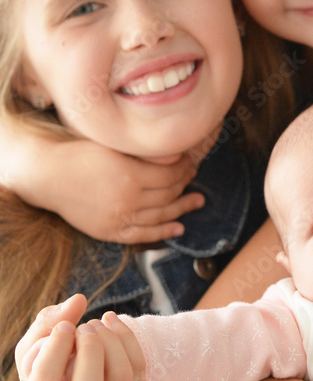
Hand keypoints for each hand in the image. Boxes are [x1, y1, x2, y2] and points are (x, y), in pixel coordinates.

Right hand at [16, 295, 145, 380]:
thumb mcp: (32, 360)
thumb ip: (44, 327)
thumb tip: (78, 300)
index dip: (55, 348)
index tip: (64, 327)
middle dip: (90, 349)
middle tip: (85, 326)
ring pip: (121, 379)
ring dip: (112, 340)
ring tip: (97, 323)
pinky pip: (139, 374)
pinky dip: (128, 341)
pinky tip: (112, 324)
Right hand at [39, 141, 203, 242]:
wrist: (47, 175)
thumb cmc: (79, 153)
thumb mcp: (114, 145)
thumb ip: (145, 153)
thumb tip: (178, 155)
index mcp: (131, 176)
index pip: (170, 175)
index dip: (184, 168)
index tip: (189, 162)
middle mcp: (128, 201)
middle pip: (168, 194)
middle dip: (184, 184)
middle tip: (193, 176)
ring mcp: (119, 219)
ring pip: (161, 216)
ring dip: (182, 208)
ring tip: (197, 201)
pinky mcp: (109, 231)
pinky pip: (143, 235)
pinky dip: (163, 232)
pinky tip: (178, 228)